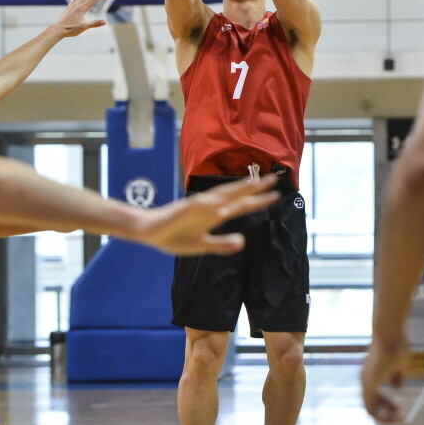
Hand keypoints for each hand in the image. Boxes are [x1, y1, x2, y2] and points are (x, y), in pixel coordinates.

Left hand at [53, 0, 106, 36]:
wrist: (58, 29)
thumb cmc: (71, 29)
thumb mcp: (84, 27)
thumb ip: (95, 23)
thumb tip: (105, 21)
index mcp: (82, 9)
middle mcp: (77, 6)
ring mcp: (71, 8)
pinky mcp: (67, 11)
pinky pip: (71, 4)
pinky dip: (73, 1)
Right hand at [134, 174, 279, 255]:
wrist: (147, 231)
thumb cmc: (174, 236)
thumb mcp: (201, 245)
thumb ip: (221, 244)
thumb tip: (241, 242)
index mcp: (213, 216)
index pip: (240, 206)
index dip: (258, 201)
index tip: (276, 195)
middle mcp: (207, 208)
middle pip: (234, 195)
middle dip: (253, 188)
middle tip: (274, 179)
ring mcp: (194, 208)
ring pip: (218, 196)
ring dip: (235, 190)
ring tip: (252, 183)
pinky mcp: (181, 211)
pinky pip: (196, 207)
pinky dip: (208, 205)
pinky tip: (219, 203)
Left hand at [360, 338, 410, 422]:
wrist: (391, 334)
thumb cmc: (397, 346)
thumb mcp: (399, 365)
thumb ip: (397, 377)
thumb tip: (396, 389)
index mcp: (372, 375)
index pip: (376, 396)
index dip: (388, 404)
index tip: (402, 406)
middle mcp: (365, 379)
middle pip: (373, 404)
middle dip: (388, 412)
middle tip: (403, 415)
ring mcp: (365, 382)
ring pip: (370, 409)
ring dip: (385, 417)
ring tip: (401, 417)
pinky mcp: (368, 384)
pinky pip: (370, 409)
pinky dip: (382, 415)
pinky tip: (396, 414)